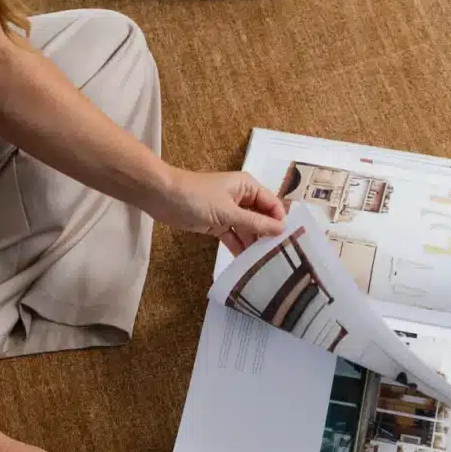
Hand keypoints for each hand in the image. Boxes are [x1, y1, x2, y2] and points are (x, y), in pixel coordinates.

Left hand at [152, 168, 285, 253]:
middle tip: (279, 258)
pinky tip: (247, 262)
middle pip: (261, 218)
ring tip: (265, 264)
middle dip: (268, 235)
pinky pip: (233, 236)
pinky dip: (238, 247)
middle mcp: (241, 198)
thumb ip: (255, 222)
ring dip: (253, 243)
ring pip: (248, 229)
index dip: (280, 221)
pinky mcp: (217, 223)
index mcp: (247, 187)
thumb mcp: (228, 212)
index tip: (288, 242)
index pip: (272, 204)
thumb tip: (281, 230)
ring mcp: (229, 211)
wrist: (162, 197)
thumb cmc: (196, 197)